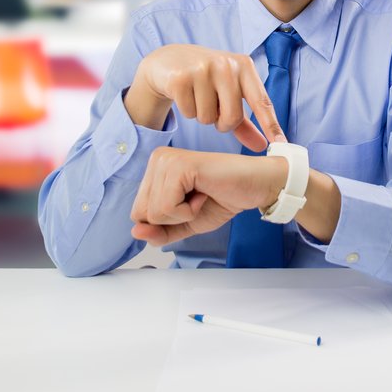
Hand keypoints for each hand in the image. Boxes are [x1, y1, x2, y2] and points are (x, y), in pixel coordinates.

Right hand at [126, 44, 284, 151]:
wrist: (168, 60)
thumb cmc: (206, 80)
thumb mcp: (228, 94)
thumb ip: (245, 122)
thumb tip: (262, 146)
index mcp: (244, 65)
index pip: (261, 101)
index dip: (271, 124)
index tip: (281, 144)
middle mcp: (225, 64)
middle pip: (233, 117)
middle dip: (223, 123)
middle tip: (215, 111)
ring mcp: (202, 69)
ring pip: (209, 118)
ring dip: (202, 115)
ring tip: (198, 97)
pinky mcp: (180, 78)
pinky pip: (190, 114)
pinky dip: (187, 111)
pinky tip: (184, 95)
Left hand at [129, 146, 285, 245]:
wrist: (256, 186)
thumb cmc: (225, 197)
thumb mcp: (186, 222)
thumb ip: (160, 231)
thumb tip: (135, 232)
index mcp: (155, 169)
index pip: (138, 213)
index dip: (167, 221)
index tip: (191, 202)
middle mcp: (157, 159)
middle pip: (142, 213)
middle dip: (173, 218)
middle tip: (198, 199)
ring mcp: (166, 160)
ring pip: (154, 213)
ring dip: (184, 214)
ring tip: (202, 194)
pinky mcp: (179, 166)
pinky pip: (168, 207)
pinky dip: (189, 211)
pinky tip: (204, 192)